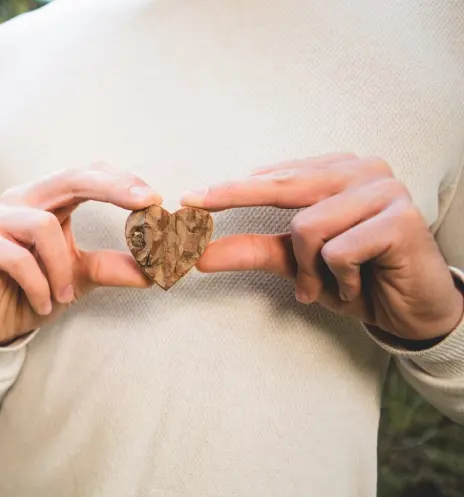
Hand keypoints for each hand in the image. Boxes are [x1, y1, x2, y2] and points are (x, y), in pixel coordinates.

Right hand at [0, 162, 160, 344]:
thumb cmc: (34, 291)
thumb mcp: (80, 278)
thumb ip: (112, 267)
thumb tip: (154, 270)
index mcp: (46, 199)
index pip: (85, 174)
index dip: (120, 180)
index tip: (154, 198)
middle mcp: (20, 200)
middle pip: (68, 178)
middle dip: (110, 188)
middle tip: (144, 205)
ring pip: (43, 225)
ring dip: (62, 267)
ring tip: (64, 296)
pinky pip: (19, 259)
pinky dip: (39, 286)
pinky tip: (43, 304)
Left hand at [183, 153, 463, 341]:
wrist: (414, 311)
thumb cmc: (357, 278)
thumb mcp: (297, 264)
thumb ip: (252, 251)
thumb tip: (200, 253)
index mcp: (338, 169)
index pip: (272, 177)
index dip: (229, 190)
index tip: (187, 201)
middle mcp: (363, 170)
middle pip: (282, 187)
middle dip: (234, 201)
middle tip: (191, 215)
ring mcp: (386, 190)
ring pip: (308, 227)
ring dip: (311, 269)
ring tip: (333, 283)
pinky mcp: (402, 219)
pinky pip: (339, 250)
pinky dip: (339, 278)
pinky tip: (359, 284)